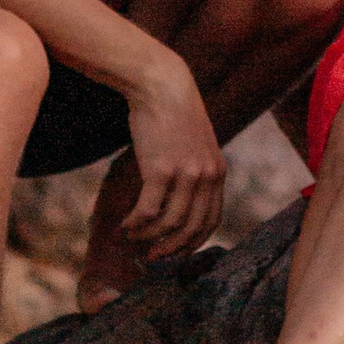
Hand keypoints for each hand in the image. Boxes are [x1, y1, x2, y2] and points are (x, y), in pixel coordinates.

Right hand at [119, 52, 225, 257]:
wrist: (160, 86)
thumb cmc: (173, 115)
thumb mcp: (197, 144)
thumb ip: (196, 171)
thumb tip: (183, 201)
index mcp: (218, 171)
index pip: (211, 221)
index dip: (192, 242)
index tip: (175, 251)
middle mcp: (207, 176)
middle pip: (192, 228)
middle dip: (170, 248)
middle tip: (152, 257)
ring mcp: (185, 174)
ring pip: (168, 223)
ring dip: (148, 237)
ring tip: (133, 237)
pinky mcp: (160, 169)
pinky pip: (148, 211)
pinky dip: (135, 224)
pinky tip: (125, 225)